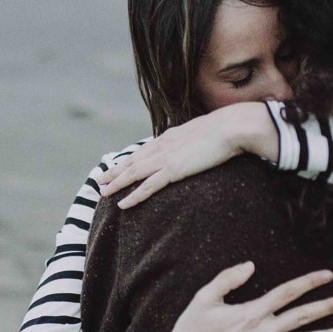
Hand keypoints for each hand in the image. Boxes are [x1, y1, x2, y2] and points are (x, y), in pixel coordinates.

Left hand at [97, 103, 274, 208]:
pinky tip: (123, 204)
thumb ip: (194, 139)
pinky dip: (134, 196)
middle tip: (100, 180)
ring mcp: (166, 158)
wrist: (232, 127)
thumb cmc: (226, 129)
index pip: (143, 150)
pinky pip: (148, 187)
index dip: (128, 159)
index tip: (117, 165)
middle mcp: (163, 146)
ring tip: (102, 192)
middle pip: (133, 161)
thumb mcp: (204, 132)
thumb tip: (195, 144)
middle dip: (115, 171)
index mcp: (170, 137)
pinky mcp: (173, 170)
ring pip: (134, 173)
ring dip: (117, 183)